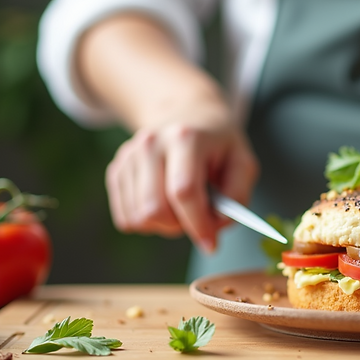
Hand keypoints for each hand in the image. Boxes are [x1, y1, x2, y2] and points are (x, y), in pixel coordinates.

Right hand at [105, 111, 257, 253]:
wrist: (185, 116)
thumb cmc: (218, 145)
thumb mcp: (242, 162)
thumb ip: (238, 194)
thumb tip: (217, 223)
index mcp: (186, 137)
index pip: (184, 191)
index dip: (198, 224)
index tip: (211, 243)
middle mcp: (151, 143)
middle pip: (154, 208)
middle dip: (180, 227)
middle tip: (197, 221)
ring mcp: (129, 156)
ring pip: (138, 217)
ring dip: (164, 226)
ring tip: (182, 210)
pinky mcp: (117, 169)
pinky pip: (125, 217)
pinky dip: (147, 223)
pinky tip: (164, 206)